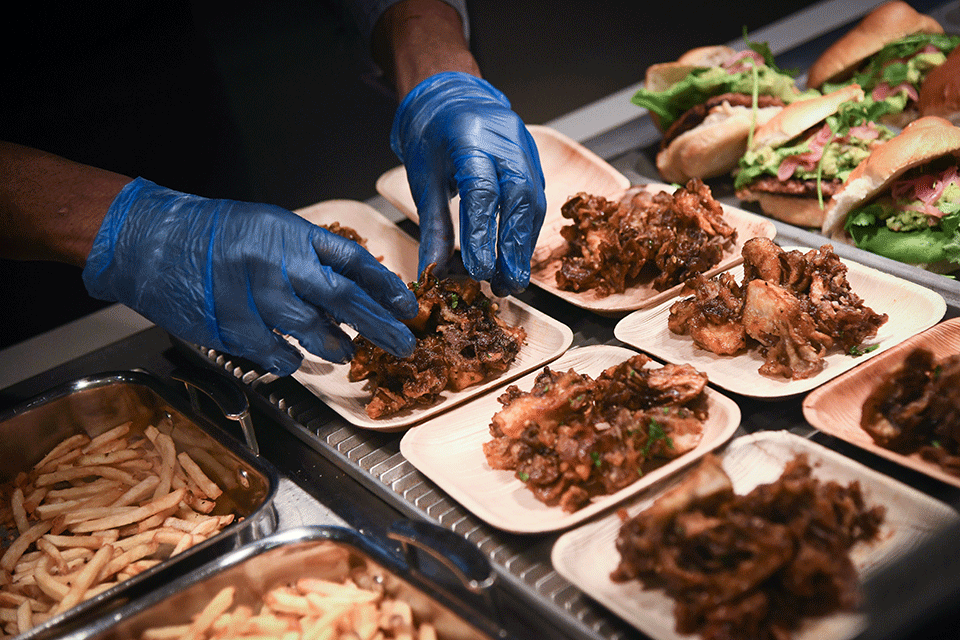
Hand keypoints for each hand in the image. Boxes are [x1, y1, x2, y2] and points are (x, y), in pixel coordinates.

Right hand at [82, 178, 417, 375]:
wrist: (151, 239)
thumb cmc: (214, 233)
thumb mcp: (271, 228)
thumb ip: (308, 256)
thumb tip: (349, 291)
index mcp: (292, 234)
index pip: (353, 262)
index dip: (385, 287)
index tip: (407, 306)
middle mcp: (278, 261)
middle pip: (343, 298)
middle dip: (378, 325)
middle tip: (402, 344)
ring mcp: (253, 293)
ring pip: (310, 329)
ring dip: (335, 346)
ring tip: (346, 351)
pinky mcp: (229, 322)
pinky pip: (273, 350)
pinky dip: (291, 359)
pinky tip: (297, 358)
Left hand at [390, 72, 545, 295]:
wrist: (449, 97)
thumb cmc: (432, 136)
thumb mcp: (423, 179)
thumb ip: (433, 227)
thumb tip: (432, 271)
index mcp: (469, 139)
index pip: (482, 192)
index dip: (483, 234)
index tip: (479, 271)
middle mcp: (504, 140)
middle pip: (519, 197)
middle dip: (514, 246)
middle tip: (507, 283)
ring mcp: (524, 147)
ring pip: (534, 200)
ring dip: (525, 244)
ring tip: (512, 278)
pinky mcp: (533, 158)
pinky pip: (536, 197)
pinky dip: (527, 230)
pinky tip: (517, 254)